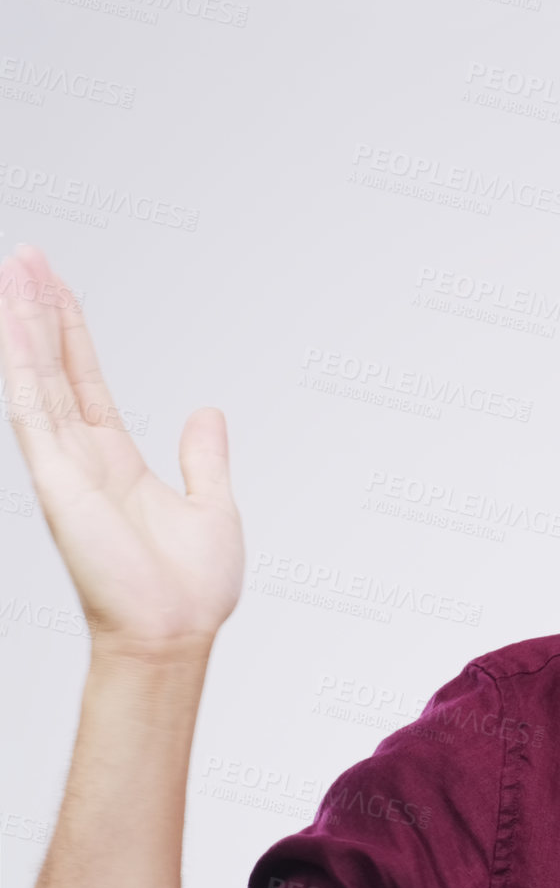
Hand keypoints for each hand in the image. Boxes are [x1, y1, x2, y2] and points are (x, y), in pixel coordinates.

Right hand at [0, 244, 243, 664]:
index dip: (71, 332)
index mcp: (115, 460)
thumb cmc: (189, 587)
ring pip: (36, 379)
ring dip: (24, 324)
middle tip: (25, 255)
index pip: (84, 379)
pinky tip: (13, 327)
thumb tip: (206, 412)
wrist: (176, 632)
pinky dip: (22, 368)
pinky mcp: (57, 481)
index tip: (57, 286)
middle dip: (39, 311)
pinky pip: (34, 413)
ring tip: (15, 269)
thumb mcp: (211, 504)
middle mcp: (81, 456)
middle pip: (52, 366)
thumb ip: (203, 457)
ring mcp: (64, 466)